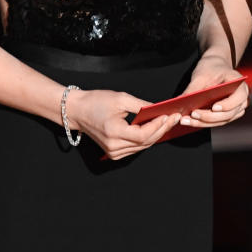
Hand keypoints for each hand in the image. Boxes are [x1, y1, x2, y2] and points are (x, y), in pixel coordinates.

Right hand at [64, 88, 180, 160]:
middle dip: (162, 129)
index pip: (142, 135)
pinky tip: (155, 128)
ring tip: (168, 121)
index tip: (170, 116)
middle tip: (174, 118)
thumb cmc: (96, 102)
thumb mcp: (121, 99)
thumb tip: (160, 109)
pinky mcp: (114, 153)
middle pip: (145, 143)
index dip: (158, 126)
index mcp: (113, 133)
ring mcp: (113, 152)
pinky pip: (136, 148)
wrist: (77, 111)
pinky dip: (146, 139)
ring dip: (156, 134)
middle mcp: (113, 146)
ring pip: (142, 146)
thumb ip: (142, 106)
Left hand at [176, 51, 248, 129]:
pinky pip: (216, 122)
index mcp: (241, 85)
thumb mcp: (202, 75)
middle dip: (209, 116)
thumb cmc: (212, 69)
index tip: (214, 107)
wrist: (215, 68)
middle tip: (193, 114)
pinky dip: (203, 123)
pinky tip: (189, 120)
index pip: (239, 97)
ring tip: (186, 120)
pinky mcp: (226, 115)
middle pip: (229, 113)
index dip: (228, 104)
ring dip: (203, 122)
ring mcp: (235, 109)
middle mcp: (241, 100)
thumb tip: (182, 102)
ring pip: (221, 121)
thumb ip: (194, 89)